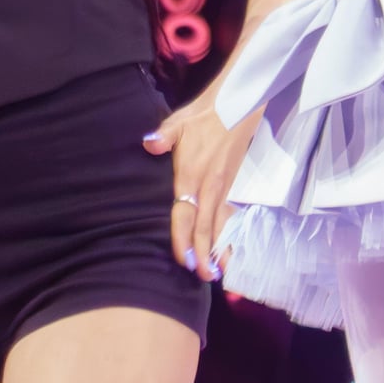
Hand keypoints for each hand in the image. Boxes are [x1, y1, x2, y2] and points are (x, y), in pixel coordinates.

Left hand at [143, 90, 262, 280]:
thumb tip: (148, 144)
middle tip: (204, 277)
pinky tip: (230, 248)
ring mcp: (224, 186)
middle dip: (204, 253)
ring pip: (222, 223)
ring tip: (220, 271)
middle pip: (206, 226)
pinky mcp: (233, 184)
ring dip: (221, 248)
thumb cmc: (202, 116)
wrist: (235, 105)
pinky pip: (231, 214)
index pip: (186, 213)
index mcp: (192, 175)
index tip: (183, 260)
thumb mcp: (179, 122)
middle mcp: (210, 186)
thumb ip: (163, 137)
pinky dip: (230, 233)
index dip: (184, 238)